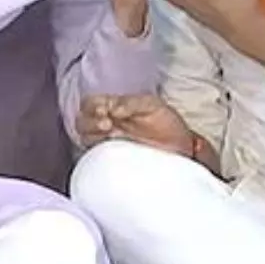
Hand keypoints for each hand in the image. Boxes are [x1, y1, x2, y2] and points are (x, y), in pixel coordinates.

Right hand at [77, 93, 193, 155]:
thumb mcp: (152, 104)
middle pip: (82, 122)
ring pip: (86, 138)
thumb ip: (132, 103)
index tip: (105, 110)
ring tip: (110, 133)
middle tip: (107, 123)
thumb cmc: (165, 122)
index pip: (90, 104)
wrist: (182, 147)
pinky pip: (96, 157)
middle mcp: (107, 125)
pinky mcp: (113, 160)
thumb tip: (114, 109)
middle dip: (90, 121)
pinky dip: (98, 152)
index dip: (92, 106)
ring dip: (92, 134)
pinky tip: (112, 148)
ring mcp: (109, 143)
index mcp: (113, 108)